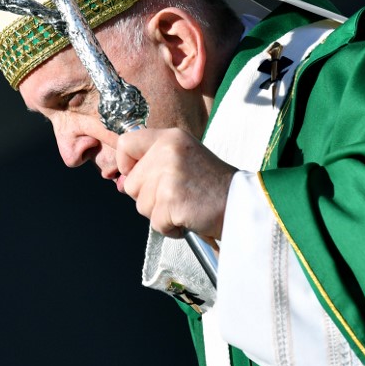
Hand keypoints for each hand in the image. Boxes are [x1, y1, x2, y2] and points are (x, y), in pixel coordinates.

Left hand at [116, 128, 235, 242]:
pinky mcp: (172, 200)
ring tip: (185, 205)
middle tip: (177, 195)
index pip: (125, 143)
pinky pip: (155, 223)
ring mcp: (169, 175)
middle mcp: (167, 151)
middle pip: (131, 183)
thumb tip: (121, 183)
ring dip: (160, 213)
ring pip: (141, 205)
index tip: (139, 175)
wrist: (243, 204)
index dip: (126, 164)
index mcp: (169, 137)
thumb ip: (152, 165)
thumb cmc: (213, 186)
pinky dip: (170, 228)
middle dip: (149, 197)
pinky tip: (189, 217)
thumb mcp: (183, 160)